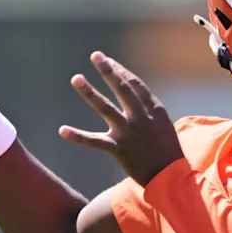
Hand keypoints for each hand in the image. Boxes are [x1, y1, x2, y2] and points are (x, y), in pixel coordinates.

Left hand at [60, 52, 184, 185]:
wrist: (170, 177)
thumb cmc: (167, 150)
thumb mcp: (163, 124)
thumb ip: (147, 109)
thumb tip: (133, 94)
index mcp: (153, 110)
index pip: (134, 84)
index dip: (120, 71)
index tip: (107, 60)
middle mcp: (141, 118)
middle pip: (122, 89)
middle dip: (109, 71)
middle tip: (96, 56)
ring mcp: (129, 133)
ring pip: (105, 108)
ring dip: (90, 92)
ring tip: (76, 78)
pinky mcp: (119, 149)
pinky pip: (94, 141)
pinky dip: (77, 136)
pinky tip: (62, 130)